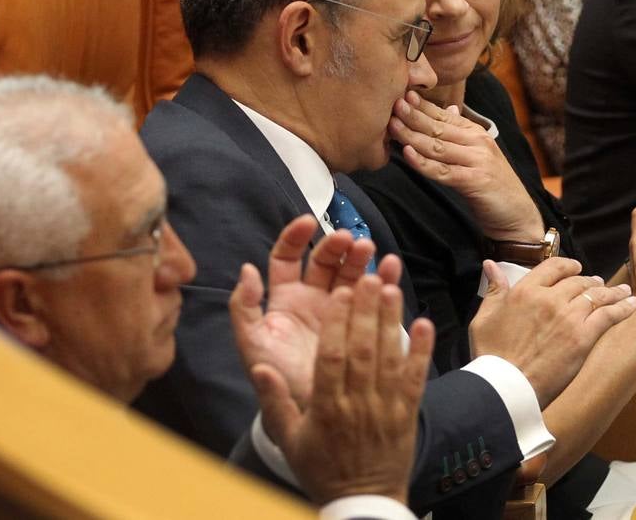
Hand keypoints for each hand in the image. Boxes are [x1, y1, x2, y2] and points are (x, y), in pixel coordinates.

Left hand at [229, 216, 400, 406]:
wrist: (306, 413)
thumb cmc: (275, 377)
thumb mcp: (253, 345)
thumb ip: (244, 308)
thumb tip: (247, 269)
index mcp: (284, 298)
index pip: (287, 257)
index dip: (296, 237)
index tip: (308, 223)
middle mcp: (312, 298)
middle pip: (324, 261)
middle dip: (335, 245)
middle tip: (349, 240)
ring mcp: (339, 309)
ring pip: (350, 273)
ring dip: (360, 258)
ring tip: (371, 250)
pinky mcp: (361, 322)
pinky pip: (374, 296)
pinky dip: (384, 279)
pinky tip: (391, 268)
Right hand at [252, 273, 431, 505]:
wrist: (362, 502)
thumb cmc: (322, 469)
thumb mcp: (290, 439)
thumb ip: (275, 401)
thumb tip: (261, 368)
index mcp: (327, 407)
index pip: (332, 357)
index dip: (337, 323)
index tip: (340, 293)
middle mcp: (358, 402)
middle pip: (362, 349)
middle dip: (366, 310)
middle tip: (369, 276)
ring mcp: (385, 406)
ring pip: (389, 357)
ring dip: (392, 321)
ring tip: (393, 288)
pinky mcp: (407, 412)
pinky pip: (416, 378)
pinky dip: (422, 351)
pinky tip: (426, 324)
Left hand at [389, 91, 543, 241]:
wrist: (516, 214)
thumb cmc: (492, 185)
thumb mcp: (478, 154)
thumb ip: (461, 133)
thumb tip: (449, 109)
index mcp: (476, 133)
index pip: (444, 115)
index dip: (421, 105)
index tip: (401, 95)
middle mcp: (478, 143)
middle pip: (438, 128)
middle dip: (413, 116)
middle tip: (392, 105)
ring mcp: (478, 161)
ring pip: (438, 146)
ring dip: (413, 135)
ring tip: (392, 126)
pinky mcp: (474, 181)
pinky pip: (443, 171)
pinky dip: (424, 163)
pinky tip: (408, 153)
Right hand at [469, 257, 635, 405]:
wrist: (506, 387)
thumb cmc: (491, 356)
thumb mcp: (484, 318)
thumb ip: (493, 290)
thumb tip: (491, 265)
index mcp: (525, 291)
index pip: (554, 267)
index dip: (568, 266)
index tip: (575, 269)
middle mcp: (549, 299)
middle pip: (578, 282)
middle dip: (590, 282)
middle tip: (599, 284)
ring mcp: (568, 318)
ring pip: (596, 296)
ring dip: (611, 292)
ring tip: (622, 292)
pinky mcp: (582, 338)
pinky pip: (608, 316)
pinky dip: (621, 308)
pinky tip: (630, 304)